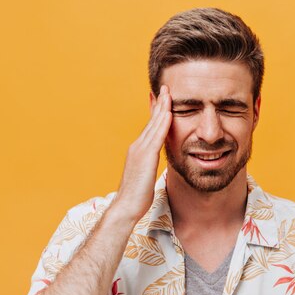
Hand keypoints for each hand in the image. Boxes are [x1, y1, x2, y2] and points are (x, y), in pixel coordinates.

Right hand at [113, 85, 171, 221]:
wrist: (126, 207)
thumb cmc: (136, 197)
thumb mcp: (145, 176)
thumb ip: (149, 166)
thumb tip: (153, 165)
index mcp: (138, 151)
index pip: (149, 127)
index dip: (155, 112)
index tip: (161, 100)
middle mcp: (137, 146)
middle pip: (151, 120)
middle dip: (159, 103)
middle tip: (164, 88)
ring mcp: (140, 150)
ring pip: (154, 124)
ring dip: (162, 107)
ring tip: (168, 92)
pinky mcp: (145, 156)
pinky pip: (157, 136)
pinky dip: (163, 122)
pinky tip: (169, 112)